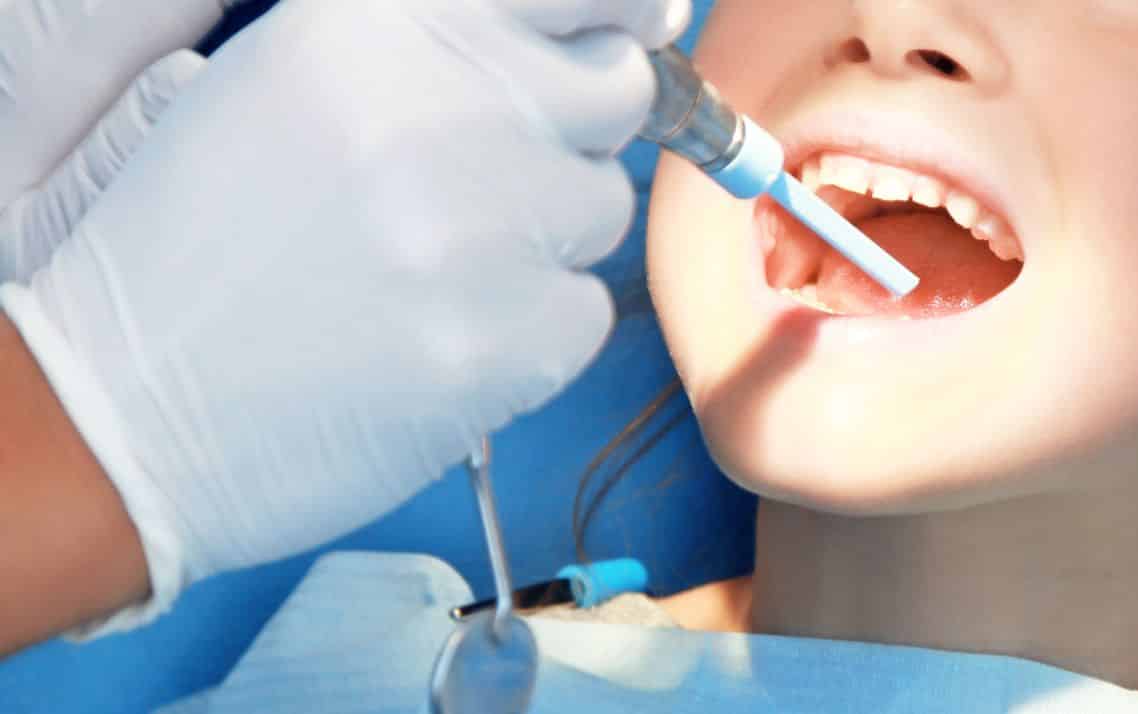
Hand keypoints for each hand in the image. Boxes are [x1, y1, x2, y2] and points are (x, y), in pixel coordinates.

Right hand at [0, 0, 690, 634]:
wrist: (130, 409)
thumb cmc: (213, 240)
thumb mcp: (296, 83)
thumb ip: (445, 46)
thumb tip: (627, 28)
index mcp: (377, 25)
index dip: (622, 15)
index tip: (634, 34)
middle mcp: (444, 107)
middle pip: (620, 93)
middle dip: (574, 135)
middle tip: (487, 185)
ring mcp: (484, 227)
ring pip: (602, 207)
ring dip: (544, 238)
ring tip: (428, 268)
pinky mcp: (512, 339)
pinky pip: (585, 312)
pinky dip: (531, 331)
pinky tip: (434, 337)